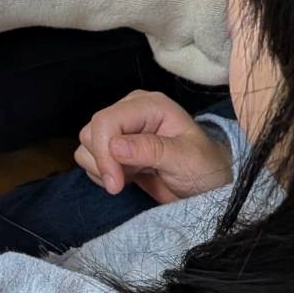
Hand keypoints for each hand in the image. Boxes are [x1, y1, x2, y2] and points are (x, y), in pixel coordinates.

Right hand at [75, 91, 231, 203]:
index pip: (107, 121)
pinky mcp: (114, 147)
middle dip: (103, 162)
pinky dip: (101, 173)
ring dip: (102, 168)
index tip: (115, 183)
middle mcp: (130, 111)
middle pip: (91, 132)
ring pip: (86, 146)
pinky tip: (126, 177)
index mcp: (149, 105)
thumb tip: (115, 146)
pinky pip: (89, 158)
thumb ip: (151, 150)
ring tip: (132, 176)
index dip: (104, 152)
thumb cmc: (205, 168)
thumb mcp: (185, 159)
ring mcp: (121, 129)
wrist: (208, 187)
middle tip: (124, 182)